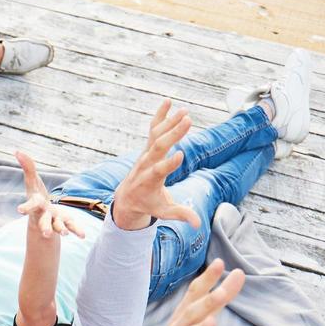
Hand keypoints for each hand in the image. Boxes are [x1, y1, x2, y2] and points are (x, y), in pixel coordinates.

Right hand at [15, 150, 85, 241]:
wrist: (42, 215)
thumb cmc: (36, 196)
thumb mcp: (32, 181)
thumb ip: (27, 167)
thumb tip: (17, 150)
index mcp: (36, 205)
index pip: (30, 205)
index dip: (25, 207)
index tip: (19, 211)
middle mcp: (44, 215)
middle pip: (44, 221)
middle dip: (45, 226)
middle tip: (45, 233)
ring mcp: (54, 220)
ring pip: (57, 226)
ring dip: (60, 229)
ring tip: (65, 234)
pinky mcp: (64, 222)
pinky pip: (71, 226)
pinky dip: (77, 230)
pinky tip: (82, 236)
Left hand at [109, 100, 200, 231]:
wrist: (127, 197)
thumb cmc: (148, 204)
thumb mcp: (163, 212)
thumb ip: (180, 214)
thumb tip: (196, 224)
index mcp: (150, 181)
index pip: (159, 171)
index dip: (169, 164)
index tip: (180, 154)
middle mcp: (146, 164)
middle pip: (158, 147)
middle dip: (172, 135)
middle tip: (187, 120)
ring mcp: (146, 154)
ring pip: (157, 135)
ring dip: (169, 122)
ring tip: (185, 111)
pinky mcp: (147, 147)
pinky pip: (152, 129)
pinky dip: (160, 115)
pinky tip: (168, 101)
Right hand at [141, 259, 243, 325]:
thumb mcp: (203, 318)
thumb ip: (220, 298)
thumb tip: (238, 273)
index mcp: (184, 315)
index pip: (194, 294)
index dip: (206, 279)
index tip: (219, 263)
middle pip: (191, 313)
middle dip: (206, 302)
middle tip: (222, 292)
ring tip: (212, 322)